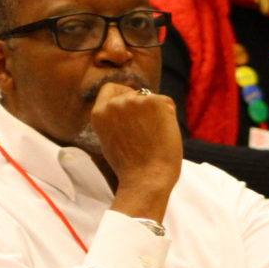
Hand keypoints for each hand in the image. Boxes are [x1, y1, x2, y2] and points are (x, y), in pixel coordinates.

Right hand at [89, 81, 181, 219]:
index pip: (109, 89)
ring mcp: (134, 101)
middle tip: (147, 132)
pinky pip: (166, 103)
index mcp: (99, 113)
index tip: (131, 105)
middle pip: (133, 93)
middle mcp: (114, 103)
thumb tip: (127, 105)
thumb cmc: (131, 167)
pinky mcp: (154, 102)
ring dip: (155, 114)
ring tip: (154, 137)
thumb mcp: (110, 139)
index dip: (122, 94)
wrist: (147, 179)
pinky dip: (169, 116)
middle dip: (142, 108)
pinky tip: (163, 134)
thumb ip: (114, 119)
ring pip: (150, 99)